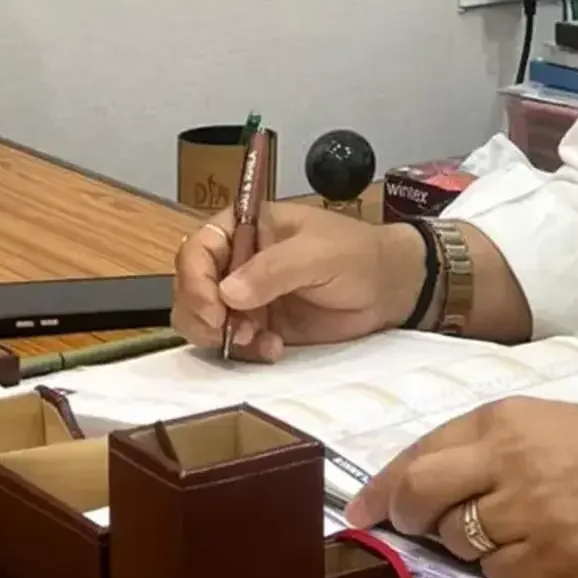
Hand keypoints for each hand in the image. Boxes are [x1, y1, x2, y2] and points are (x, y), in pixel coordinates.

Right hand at [172, 201, 427, 360]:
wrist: (388, 289)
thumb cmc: (357, 255)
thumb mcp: (319, 253)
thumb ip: (274, 269)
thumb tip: (227, 293)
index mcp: (247, 226)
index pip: (198, 248)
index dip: (195, 280)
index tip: (213, 309)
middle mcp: (237, 259)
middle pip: (190, 287)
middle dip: (201, 314)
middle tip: (227, 333)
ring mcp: (245, 295)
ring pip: (202, 319)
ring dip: (219, 337)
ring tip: (256, 341)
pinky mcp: (258, 325)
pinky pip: (230, 343)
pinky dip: (243, 351)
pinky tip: (273, 350)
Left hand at [345, 402, 577, 577]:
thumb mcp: (548, 422)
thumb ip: (489, 444)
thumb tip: (421, 481)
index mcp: (506, 417)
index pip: (421, 452)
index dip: (383, 487)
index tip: (362, 512)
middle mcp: (510, 456)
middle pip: (420, 494)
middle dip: (405, 518)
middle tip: (409, 530)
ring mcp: (530, 508)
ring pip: (456, 540)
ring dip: (465, 545)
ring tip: (507, 531)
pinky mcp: (553, 555)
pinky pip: (498, 575)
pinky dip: (507, 570)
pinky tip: (538, 550)